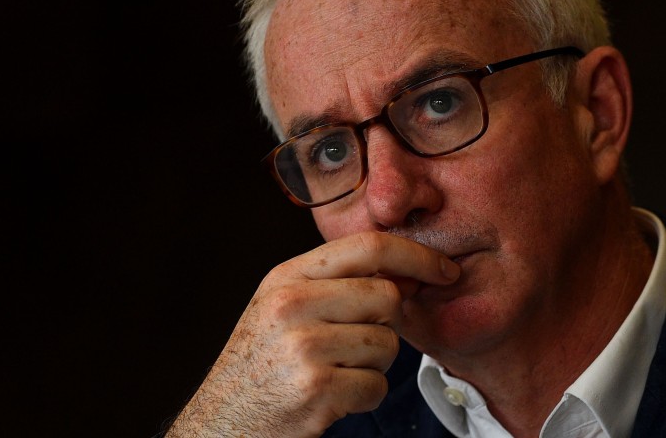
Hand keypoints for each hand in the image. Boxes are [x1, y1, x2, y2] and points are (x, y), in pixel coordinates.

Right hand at [166, 232, 460, 437]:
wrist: (219, 426)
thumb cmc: (260, 367)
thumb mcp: (282, 309)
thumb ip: (334, 284)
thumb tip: (405, 271)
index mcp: (286, 278)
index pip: (368, 246)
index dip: (417, 254)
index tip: (446, 269)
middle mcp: (291, 304)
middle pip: (387, 296)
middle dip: (387, 326)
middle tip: (356, 346)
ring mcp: (302, 346)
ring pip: (387, 344)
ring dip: (373, 367)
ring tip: (334, 374)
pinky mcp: (315, 389)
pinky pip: (377, 386)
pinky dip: (364, 398)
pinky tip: (332, 399)